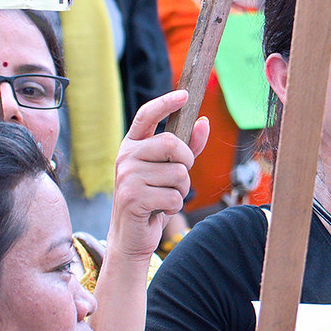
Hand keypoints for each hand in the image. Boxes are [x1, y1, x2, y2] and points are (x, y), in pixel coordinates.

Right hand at [109, 91, 209, 258]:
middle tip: (178, 178)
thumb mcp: (169, 170)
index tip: (184, 94)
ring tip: (164, 198)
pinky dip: (174, 207)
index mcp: (132, 145)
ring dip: (180, 190)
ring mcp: (127, 176)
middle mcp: (126, 156)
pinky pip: (174, 196)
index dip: (166, 103)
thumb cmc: (152, 199)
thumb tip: (204, 122)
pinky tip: (159, 210)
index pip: (147, 115)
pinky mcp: (133, 198)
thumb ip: (188, 147)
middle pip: (173, 144)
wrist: (131, 235)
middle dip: (186, 163)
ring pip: (178, 174)